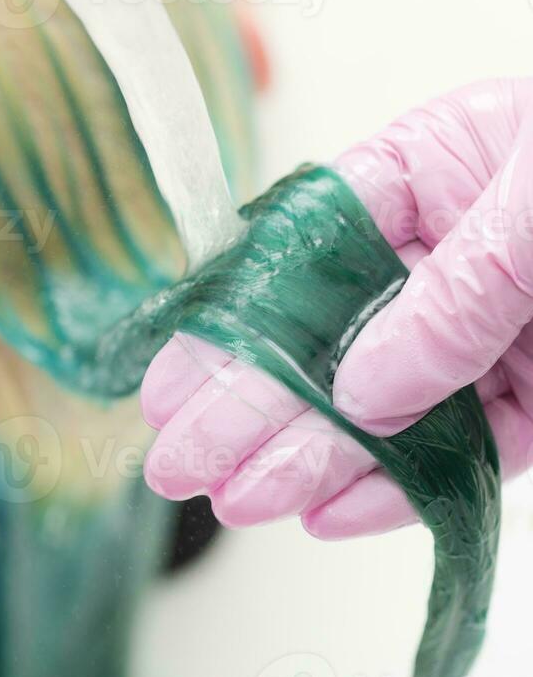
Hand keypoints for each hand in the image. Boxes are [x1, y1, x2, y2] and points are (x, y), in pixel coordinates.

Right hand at [142, 78, 532, 539]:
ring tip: (240, 496)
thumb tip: (363, 380)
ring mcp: (493, 331)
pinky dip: (406, 484)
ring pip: (388, 404)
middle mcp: (452, 253)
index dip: (241, 310)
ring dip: (314, 454)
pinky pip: (466, 449)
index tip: (182, 368)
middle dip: (254, 399)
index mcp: (436, 169)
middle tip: (184, 454)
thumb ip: (456, 290)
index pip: (311, 241)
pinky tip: (334, 507)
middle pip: (333, 334)